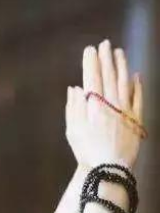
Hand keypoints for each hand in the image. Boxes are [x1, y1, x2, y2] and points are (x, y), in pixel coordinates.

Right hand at [65, 40, 142, 169]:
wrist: (109, 168)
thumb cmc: (86, 150)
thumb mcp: (73, 130)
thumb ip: (73, 107)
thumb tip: (74, 88)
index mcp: (94, 105)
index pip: (92, 78)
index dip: (91, 63)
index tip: (90, 49)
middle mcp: (111, 103)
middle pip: (109, 76)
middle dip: (106, 59)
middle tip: (105, 44)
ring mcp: (126, 110)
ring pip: (125, 83)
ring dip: (122, 66)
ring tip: (119, 52)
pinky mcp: (136, 119)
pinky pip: (138, 98)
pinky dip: (137, 85)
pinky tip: (136, 75)